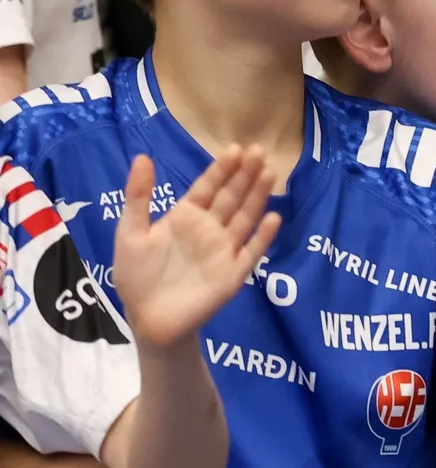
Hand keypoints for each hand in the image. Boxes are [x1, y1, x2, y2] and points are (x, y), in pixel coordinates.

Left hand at [114, 150, 281, 350]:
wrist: (148, 319)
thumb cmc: (137, 276)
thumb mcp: (130, 232)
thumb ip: (139, 197)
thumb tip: (143, 156)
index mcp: (186, 216)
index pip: (208, 187)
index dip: (221, 169)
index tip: (235, 148)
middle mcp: (210, 229)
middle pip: (232, 197)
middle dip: (246, 174)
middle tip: (260, 150)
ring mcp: (224, 250)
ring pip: (245, 218)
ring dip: (258, 196)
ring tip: (270, 173)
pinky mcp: (234, 273)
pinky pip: (252, 251)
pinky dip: (263, 236)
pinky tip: (273, 218)